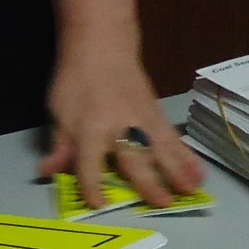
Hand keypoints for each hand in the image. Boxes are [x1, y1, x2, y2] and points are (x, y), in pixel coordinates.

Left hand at [40, 47, 202, 209]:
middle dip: (150, 183)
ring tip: (191, 191)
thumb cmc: (76, 80)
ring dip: (178, 172)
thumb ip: (60, 146)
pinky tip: (199, 173)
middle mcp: (119, 126)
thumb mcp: (59, 111)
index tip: (99, 204)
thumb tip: (48, 172)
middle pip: (136, 158)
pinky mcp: (157, 116)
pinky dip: (187, 157)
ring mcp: (142, 120)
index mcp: (90, 128)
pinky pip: (173, 140)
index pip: (89, 163)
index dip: (92, 186)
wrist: (102, 44)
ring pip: (162, 149)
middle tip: (164, 204)